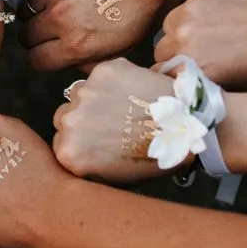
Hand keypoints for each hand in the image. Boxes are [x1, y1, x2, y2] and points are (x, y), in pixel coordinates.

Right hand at [20, 0, 171, 71]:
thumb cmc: (145, 4)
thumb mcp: (126, 45)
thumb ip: (94, 58)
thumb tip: (74, 62)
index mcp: (78, 44)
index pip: (36, 62)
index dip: (41, 61)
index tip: (47, 56)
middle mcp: (60, 20)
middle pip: (26, 38)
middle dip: (35, 40)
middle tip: (49, 35)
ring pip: (25, 12)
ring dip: (35, 16)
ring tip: (51, 12)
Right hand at [52, 59, 176, 182]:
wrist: (186, 129)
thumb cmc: (156, 157)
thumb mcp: (113, 175)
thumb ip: (88, 160)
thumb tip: (83, 151)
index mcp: (68, 152)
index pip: (60, 140)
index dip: (80, 140)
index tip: (96, 140)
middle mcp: (69, 121)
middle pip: (64, 114)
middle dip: (83, 118)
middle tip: (111, 124)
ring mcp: (85, 93)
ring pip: (81, 92)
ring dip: (96, 97)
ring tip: (126, 107)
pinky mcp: (103, 72)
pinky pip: (101, 75)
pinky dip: (115, 80)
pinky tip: (133, 92)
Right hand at [155, 0, 246, 88]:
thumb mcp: (240, 88)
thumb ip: (205, 83)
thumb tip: (188, 83)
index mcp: (192, 65)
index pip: (159, 71)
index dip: (174, 73)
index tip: (187, 72)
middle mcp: (184, 35)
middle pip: (163, 45)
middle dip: (178, 50)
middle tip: (204, 52)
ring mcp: (194, 6)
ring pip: (175, 20)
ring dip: (187, 26)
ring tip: (217, 30)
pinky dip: (206, 6)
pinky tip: (230, 11)